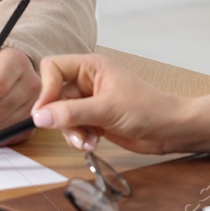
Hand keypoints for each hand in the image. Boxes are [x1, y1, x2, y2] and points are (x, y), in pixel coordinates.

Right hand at [29, 53, 209, 154]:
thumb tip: (40, 116)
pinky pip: (73, 127)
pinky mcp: (94, 119)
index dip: (46, 89)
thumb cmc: (148, 109)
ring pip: (62, 115)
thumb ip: (71, 113)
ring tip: (87, 141)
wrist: (169, 130)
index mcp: (91, 67)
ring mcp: (90, 101)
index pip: (53, 68)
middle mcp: (87, 81)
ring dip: (71, 132)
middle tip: (73, 132)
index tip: (46, 112)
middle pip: (54, 96)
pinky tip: (93, 143)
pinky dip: (79, 138)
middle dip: (61, 118)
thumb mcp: (106, 109)